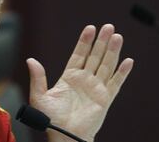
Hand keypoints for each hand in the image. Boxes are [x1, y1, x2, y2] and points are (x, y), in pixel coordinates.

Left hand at [27, 24, 132, 141]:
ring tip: (117, 36)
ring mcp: (96, 88)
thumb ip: (38, 78)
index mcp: (70, 77)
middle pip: (95, 56)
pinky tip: (128, 61)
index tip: (90, 28)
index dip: (85, 42)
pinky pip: (116, 83)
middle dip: (101, 41)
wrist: (64, 136)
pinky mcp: (105, 98)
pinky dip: (122, 73)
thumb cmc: (51, 120)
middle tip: (108, 26)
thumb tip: (31, 60)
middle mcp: (85, 80)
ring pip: (106, 65)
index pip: (79, 54)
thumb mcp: (40, 96)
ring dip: (113, 51)